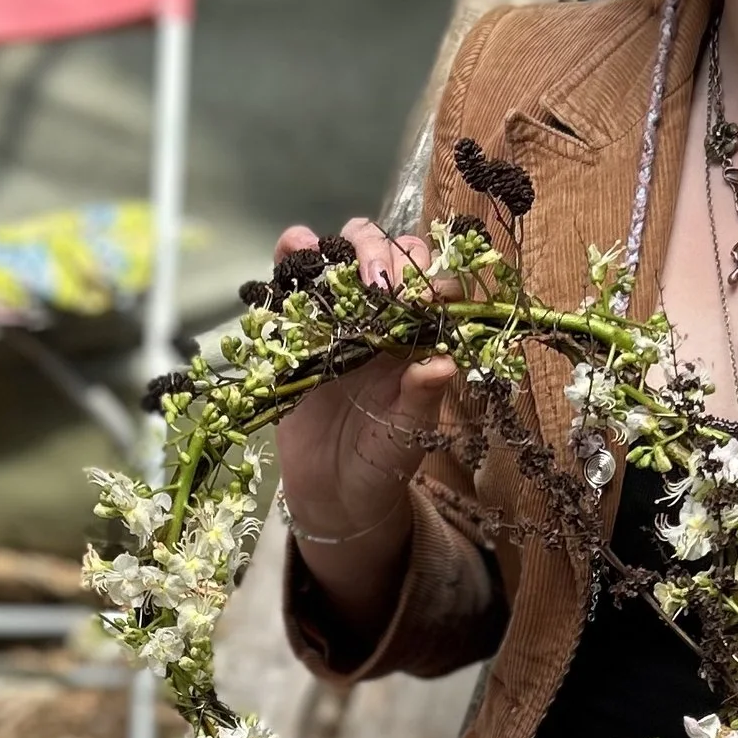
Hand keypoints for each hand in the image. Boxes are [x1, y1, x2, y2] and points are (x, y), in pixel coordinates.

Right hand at [275, 219, 461, 636]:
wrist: (330, 493)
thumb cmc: (380, 463)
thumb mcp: (408, 436)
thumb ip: (423, 399)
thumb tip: (444, 363)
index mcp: (419, 338)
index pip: (433, 287)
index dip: (428, 281)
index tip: (418, 298)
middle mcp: (384, 318)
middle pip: (392, 254)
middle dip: (386, 255)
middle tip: (376, 285)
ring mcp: (339, 317)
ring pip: (345, 254)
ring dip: (344, 245)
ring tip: (335, 260)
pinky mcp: (297, 324)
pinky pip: (295, 278)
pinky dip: (293, 252)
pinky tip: (295, 247)